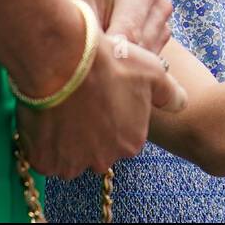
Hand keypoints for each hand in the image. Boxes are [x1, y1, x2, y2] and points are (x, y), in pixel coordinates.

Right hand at [17, 34, 188, 177]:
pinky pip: (44, 156)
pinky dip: (43, 143)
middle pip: (96, 150)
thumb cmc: (111, 64)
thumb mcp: (153, 72)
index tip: (102, 99)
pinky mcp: (43, 161)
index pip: (122, 137)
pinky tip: (46, 119)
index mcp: (131, 143)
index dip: (111, 117)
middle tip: (80, 103)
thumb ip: (169, 93)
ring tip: (62, 110)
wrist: (65, 60)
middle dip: (89, 132)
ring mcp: (72, 163)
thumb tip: (181, 104)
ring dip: (65, 141)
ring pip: (69, 156)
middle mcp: (104, 160)